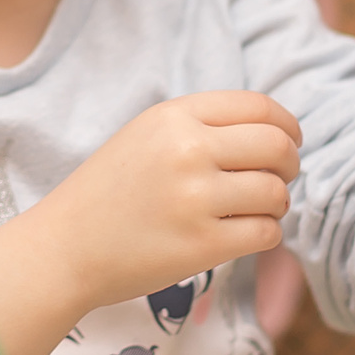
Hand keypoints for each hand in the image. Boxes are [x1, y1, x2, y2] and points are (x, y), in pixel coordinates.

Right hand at [3, 91, 300, 313]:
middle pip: (277, 147)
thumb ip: (202, 125)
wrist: (64, 248)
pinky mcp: (202, 245)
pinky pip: (267, 233)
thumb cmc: (109, 193)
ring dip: (278, 204)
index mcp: (174, 116)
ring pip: (276, 193)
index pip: (260, 107)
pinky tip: (244, 234)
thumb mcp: (147, 135)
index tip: (290, 142)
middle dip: (289, 165)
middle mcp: (187, 150)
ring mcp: (196, 198)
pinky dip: (266, 234)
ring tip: (258, 211)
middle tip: (280, 180)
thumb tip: (275, 133)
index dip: (287, 126)